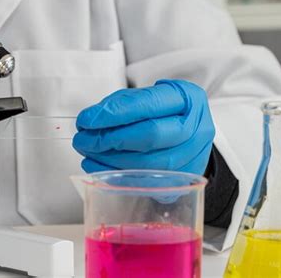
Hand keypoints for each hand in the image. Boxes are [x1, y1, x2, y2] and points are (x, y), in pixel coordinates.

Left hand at [73, 80, 214, 174]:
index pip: (148, 104)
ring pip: (148, 163)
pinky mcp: (182, 181)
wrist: (187, 134)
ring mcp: (194, 157)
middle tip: (83, 139)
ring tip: (87, 152)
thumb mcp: (144, 98)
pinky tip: (97, 166)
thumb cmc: (161, 112)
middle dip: (110, 139)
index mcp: (188, 99)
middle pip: (151, 135)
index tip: (86, 119)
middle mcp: (197, 128)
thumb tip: (88, 122)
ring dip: (109, 159)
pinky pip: (146, 181)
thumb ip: (118, 105)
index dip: (114, 113)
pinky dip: (115, 174)